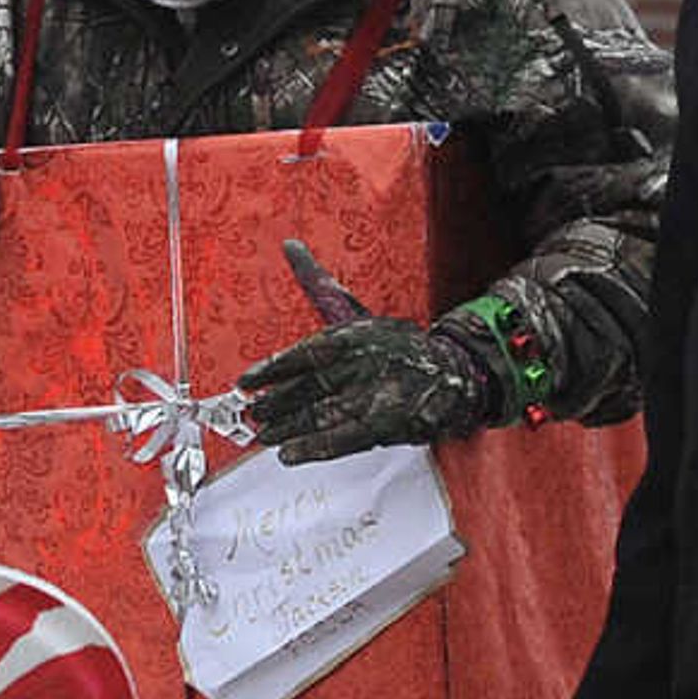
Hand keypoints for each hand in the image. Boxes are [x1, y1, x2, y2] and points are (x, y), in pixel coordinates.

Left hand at [237, 241, 507, 462]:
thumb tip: (288, 244)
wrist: (451, 374)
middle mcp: (362, 363)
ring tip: (265, 436)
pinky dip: (314, 448)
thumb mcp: (356, 310)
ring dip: (288, 428)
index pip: (303, 353)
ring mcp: (376, 395)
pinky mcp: (388, 423)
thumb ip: (317, 283)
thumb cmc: (394, 344)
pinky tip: (290, 454)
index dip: (272, 370)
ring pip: (320, 415)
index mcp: (353, 334)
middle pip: (307, 388)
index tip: (245, 383)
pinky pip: (343, 440)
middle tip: (251, 415)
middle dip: (275, 404)